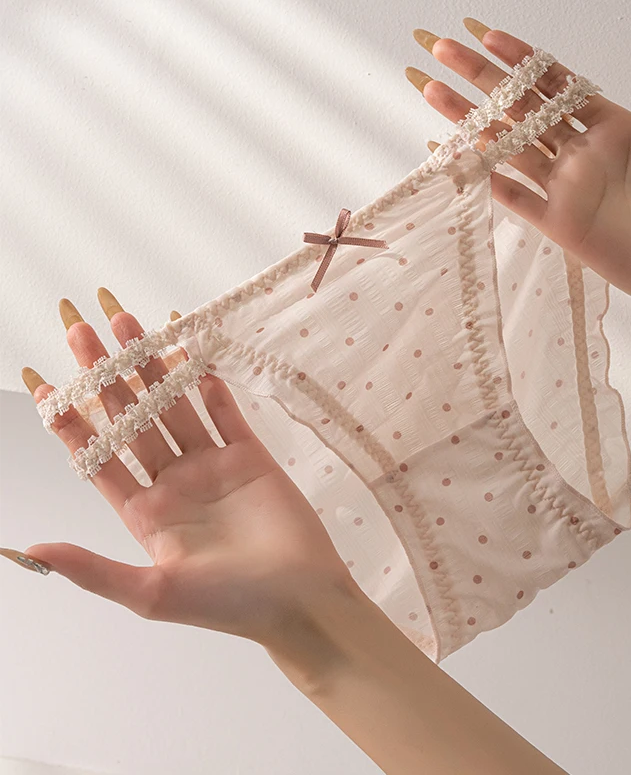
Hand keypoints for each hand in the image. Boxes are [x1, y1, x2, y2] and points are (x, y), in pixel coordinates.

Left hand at [12, 292, 358, 655]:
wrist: (300, 599)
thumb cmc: (229, 604)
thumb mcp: (153, 593)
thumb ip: (93, 569)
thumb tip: (28, 547)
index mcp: (145, 514)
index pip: (99, 460)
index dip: (71, 424)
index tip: (46, 387)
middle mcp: (175, 484)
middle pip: (132, 421)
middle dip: (105, 378)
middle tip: (81, 333)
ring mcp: (213, 467)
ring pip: (175, 408)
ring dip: (152, 369)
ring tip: (129, 327)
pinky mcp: (251, 456)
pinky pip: (226, 414)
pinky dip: (210, 386)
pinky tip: (189, 356)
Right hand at [408, 10, 630, 323]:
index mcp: (613, 124)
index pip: (557, 81)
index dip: (522, 57)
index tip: (488, 34)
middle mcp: (581, 151)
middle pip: (521, 107)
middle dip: (482, 78)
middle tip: (443, 49)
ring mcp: (565, 187)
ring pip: (507, 147)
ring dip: (470, 121)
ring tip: (431, 92)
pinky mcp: (556, 224)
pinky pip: (511, 196)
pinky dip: (482, 177)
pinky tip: (453, 155)